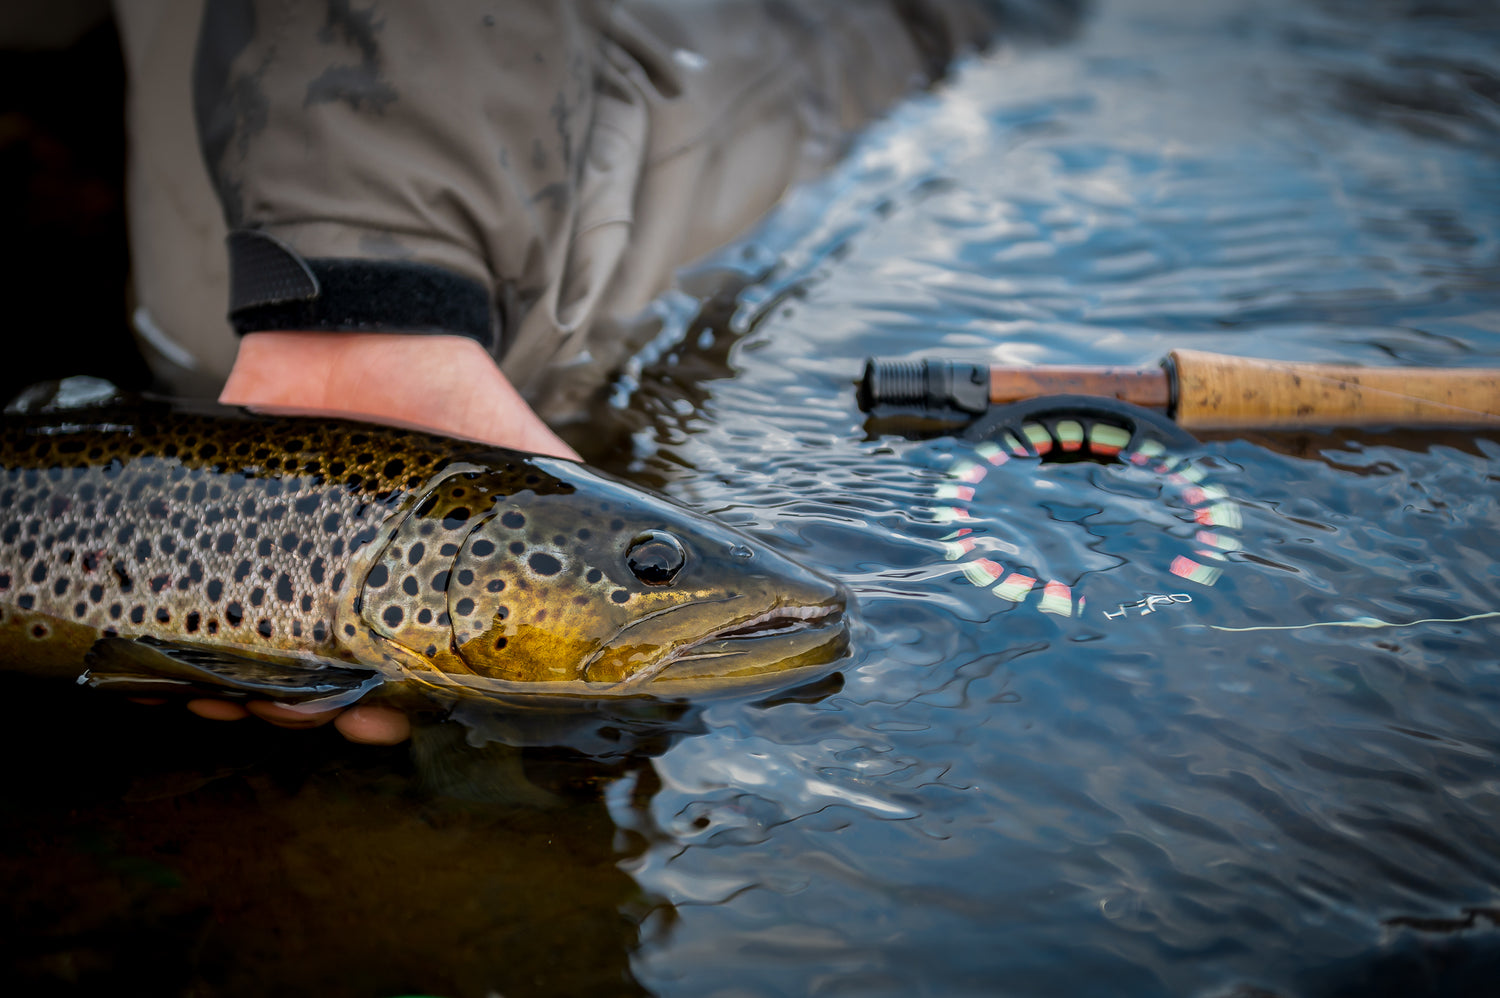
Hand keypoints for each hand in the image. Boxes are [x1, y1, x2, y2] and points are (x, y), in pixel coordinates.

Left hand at [199, 331, 575, 743]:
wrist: (355, 324)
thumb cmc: (446, 392)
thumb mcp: (516, 453)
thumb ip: (564, 503)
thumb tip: (654, 551)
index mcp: (415, 585)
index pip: (402, 674)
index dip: (391, 711)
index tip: (382, 720)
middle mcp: (346, 587)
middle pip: (322, 686)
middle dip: (318, 713)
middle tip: (320, 710)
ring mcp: (281, 567)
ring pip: (256, 669)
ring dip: (251, 699)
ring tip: (249, 696)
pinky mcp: (219, 538)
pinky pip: (193, 621)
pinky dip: (189, 663)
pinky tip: (191, 677)